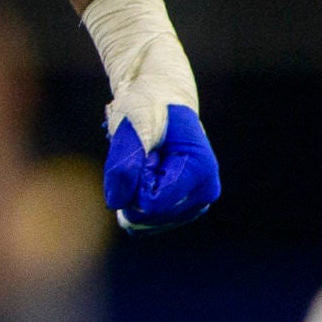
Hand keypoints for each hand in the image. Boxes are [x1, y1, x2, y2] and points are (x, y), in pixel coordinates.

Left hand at [105, 103, 219, 232]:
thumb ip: (124, 164)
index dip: (135, 180)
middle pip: (148, 216)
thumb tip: (116, 203)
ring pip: (144, 222)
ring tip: (148, 163)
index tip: (145, 151)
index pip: (151, 203)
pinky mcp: (182, 210)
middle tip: (145, 155)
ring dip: (133, 192)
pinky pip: (145, 224)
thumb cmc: (148, 107)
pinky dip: (134, 202)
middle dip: (133, 187)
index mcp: (200, 172)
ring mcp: (195, 204)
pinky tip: (145, 178)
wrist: (159, 98)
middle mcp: (204, 193)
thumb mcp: (132, 127)